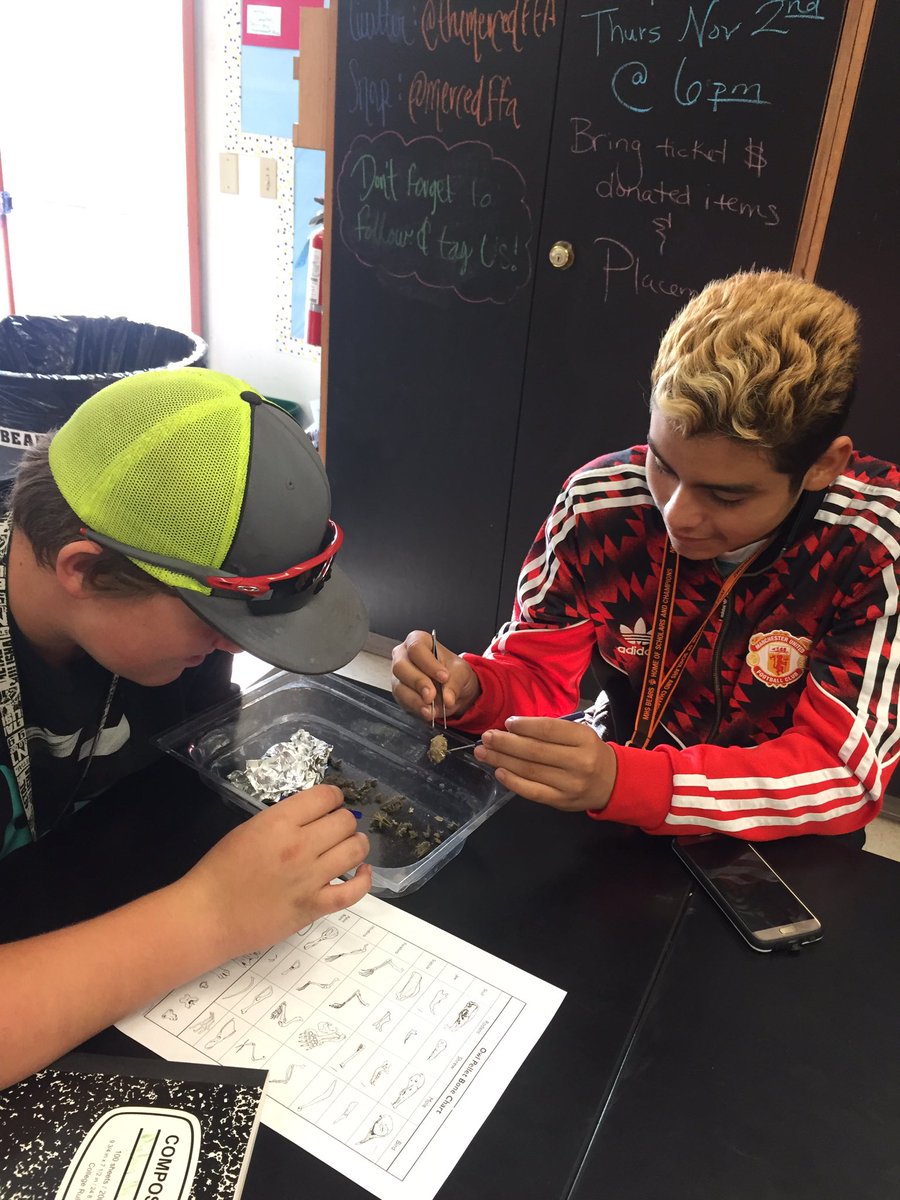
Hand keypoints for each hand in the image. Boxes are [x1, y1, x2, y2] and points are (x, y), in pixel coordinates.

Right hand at [178, 785, 370, 958]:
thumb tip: (312, 816)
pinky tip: (362, 871)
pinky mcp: (314, 907)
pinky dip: (364, 879)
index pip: (325, 797)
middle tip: (335, 829)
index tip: (330, 804)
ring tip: (349, 845)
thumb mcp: (248, 829)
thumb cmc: (220, 870)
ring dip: (356, 844)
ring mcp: (309, 878)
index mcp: (279, 822)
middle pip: (345, 821)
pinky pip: (353, 891)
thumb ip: (282, 820)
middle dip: (343, 821)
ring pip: (355, 850)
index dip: (333, 797)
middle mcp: (299, 846)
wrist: (207, 916)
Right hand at [391, 630, 480, 721]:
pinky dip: (416, 707)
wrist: (453, 689)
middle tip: (433, 695)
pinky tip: (427, 711)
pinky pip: (402, 700)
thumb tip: (447, 698)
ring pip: (399, 685)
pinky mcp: (399, 692)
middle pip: (401, 666)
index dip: (428, 664)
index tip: (444, 677)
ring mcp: (399, 675)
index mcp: (418, 641)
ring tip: (431, 707)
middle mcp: (403, 656)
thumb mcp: (461, 672)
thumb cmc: (453, 671)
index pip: (416, 648)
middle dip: (418, 682)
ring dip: (416, 698)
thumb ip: (455, 683)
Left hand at [474, 717, 617, 811]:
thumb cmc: (589, 752)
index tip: (506, 723)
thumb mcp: (580, 734)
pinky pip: (533, 791)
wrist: (611, 782)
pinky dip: (513, 782)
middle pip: (535, 751)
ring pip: (530, 771)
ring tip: (484, 752)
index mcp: (584, 739)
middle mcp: (579, 762)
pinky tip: (499, 772)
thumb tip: (513, 728)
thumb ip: (552, 730)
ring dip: (502, 760)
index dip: (524, 726)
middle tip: (487, 737)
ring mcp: (570, 784)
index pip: (549, 730)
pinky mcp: (561, 801)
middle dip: (506, 743)